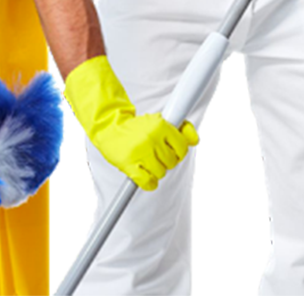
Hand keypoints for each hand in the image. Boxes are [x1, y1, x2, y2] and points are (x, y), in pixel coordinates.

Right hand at [64, 56, 198, 190]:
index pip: (182, 148)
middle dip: (165, 160)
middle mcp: (151, 138)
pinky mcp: (129, 165)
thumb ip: (181, 128)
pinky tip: (143, 175)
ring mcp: (140, 152)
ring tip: (145, 160)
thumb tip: (194, 139)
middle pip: (172, 162)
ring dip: (155, 170)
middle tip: (153, 154)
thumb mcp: (159, 122)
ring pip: (161, 173)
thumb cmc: (136, 127)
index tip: (168, 149)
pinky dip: (148, 182)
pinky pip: (149, 183)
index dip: (177, 151)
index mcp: (160, 125)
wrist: (108, 127)